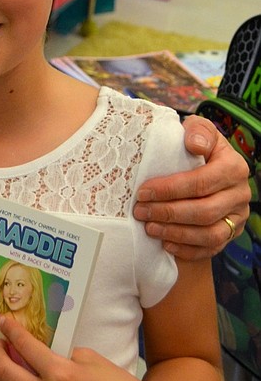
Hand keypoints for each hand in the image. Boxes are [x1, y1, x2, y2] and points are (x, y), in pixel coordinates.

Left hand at [133, 116, 248, 258]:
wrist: (209, 165)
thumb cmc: (197, 147)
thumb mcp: (199, 130)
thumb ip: (198, 131)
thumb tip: (194, 144)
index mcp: (234, 167)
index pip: (201, 182)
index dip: (170, 189)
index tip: (143, 192)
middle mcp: (240, 194)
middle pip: (204, 212)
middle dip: (168, 213)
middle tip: (141, 212)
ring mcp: (237, 217)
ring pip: (209, 234)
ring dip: (176, 234)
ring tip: (149, 227)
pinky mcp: (231, 233)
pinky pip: (211, 249)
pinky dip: (187, 250)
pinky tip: (165, 244)